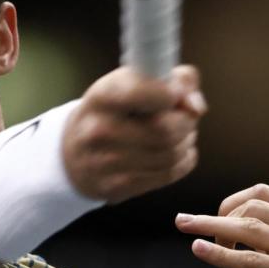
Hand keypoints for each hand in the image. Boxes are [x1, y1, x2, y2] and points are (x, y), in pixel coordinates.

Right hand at [63, 65, 206, 203]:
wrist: (71, 155)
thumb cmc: (111, 112)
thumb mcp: (129, 83)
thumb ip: (170, 79)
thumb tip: (196, 106)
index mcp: (102, 97)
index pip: (142, 91)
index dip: (171, 92)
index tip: (177, 93)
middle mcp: (99, 130)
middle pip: (165, 129)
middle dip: (186, 121)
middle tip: (186, 116)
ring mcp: (107, 163)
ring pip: (171, 153)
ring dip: (187, 141)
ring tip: (181, 133)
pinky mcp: (117, 188)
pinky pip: (168, 174)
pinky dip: (183, 161)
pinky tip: (177, 152)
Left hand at [175, 184, 268, 267]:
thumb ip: (262, 228)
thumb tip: (221, 211)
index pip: (262, 193)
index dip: (230, 202)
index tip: (209, 220)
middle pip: (254, 208)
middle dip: (220, 219)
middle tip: (197, 234)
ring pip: (250, 228)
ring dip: (214, 230)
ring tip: (192, 236)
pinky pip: (249, 259)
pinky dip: (219, 254)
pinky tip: (198, 249)